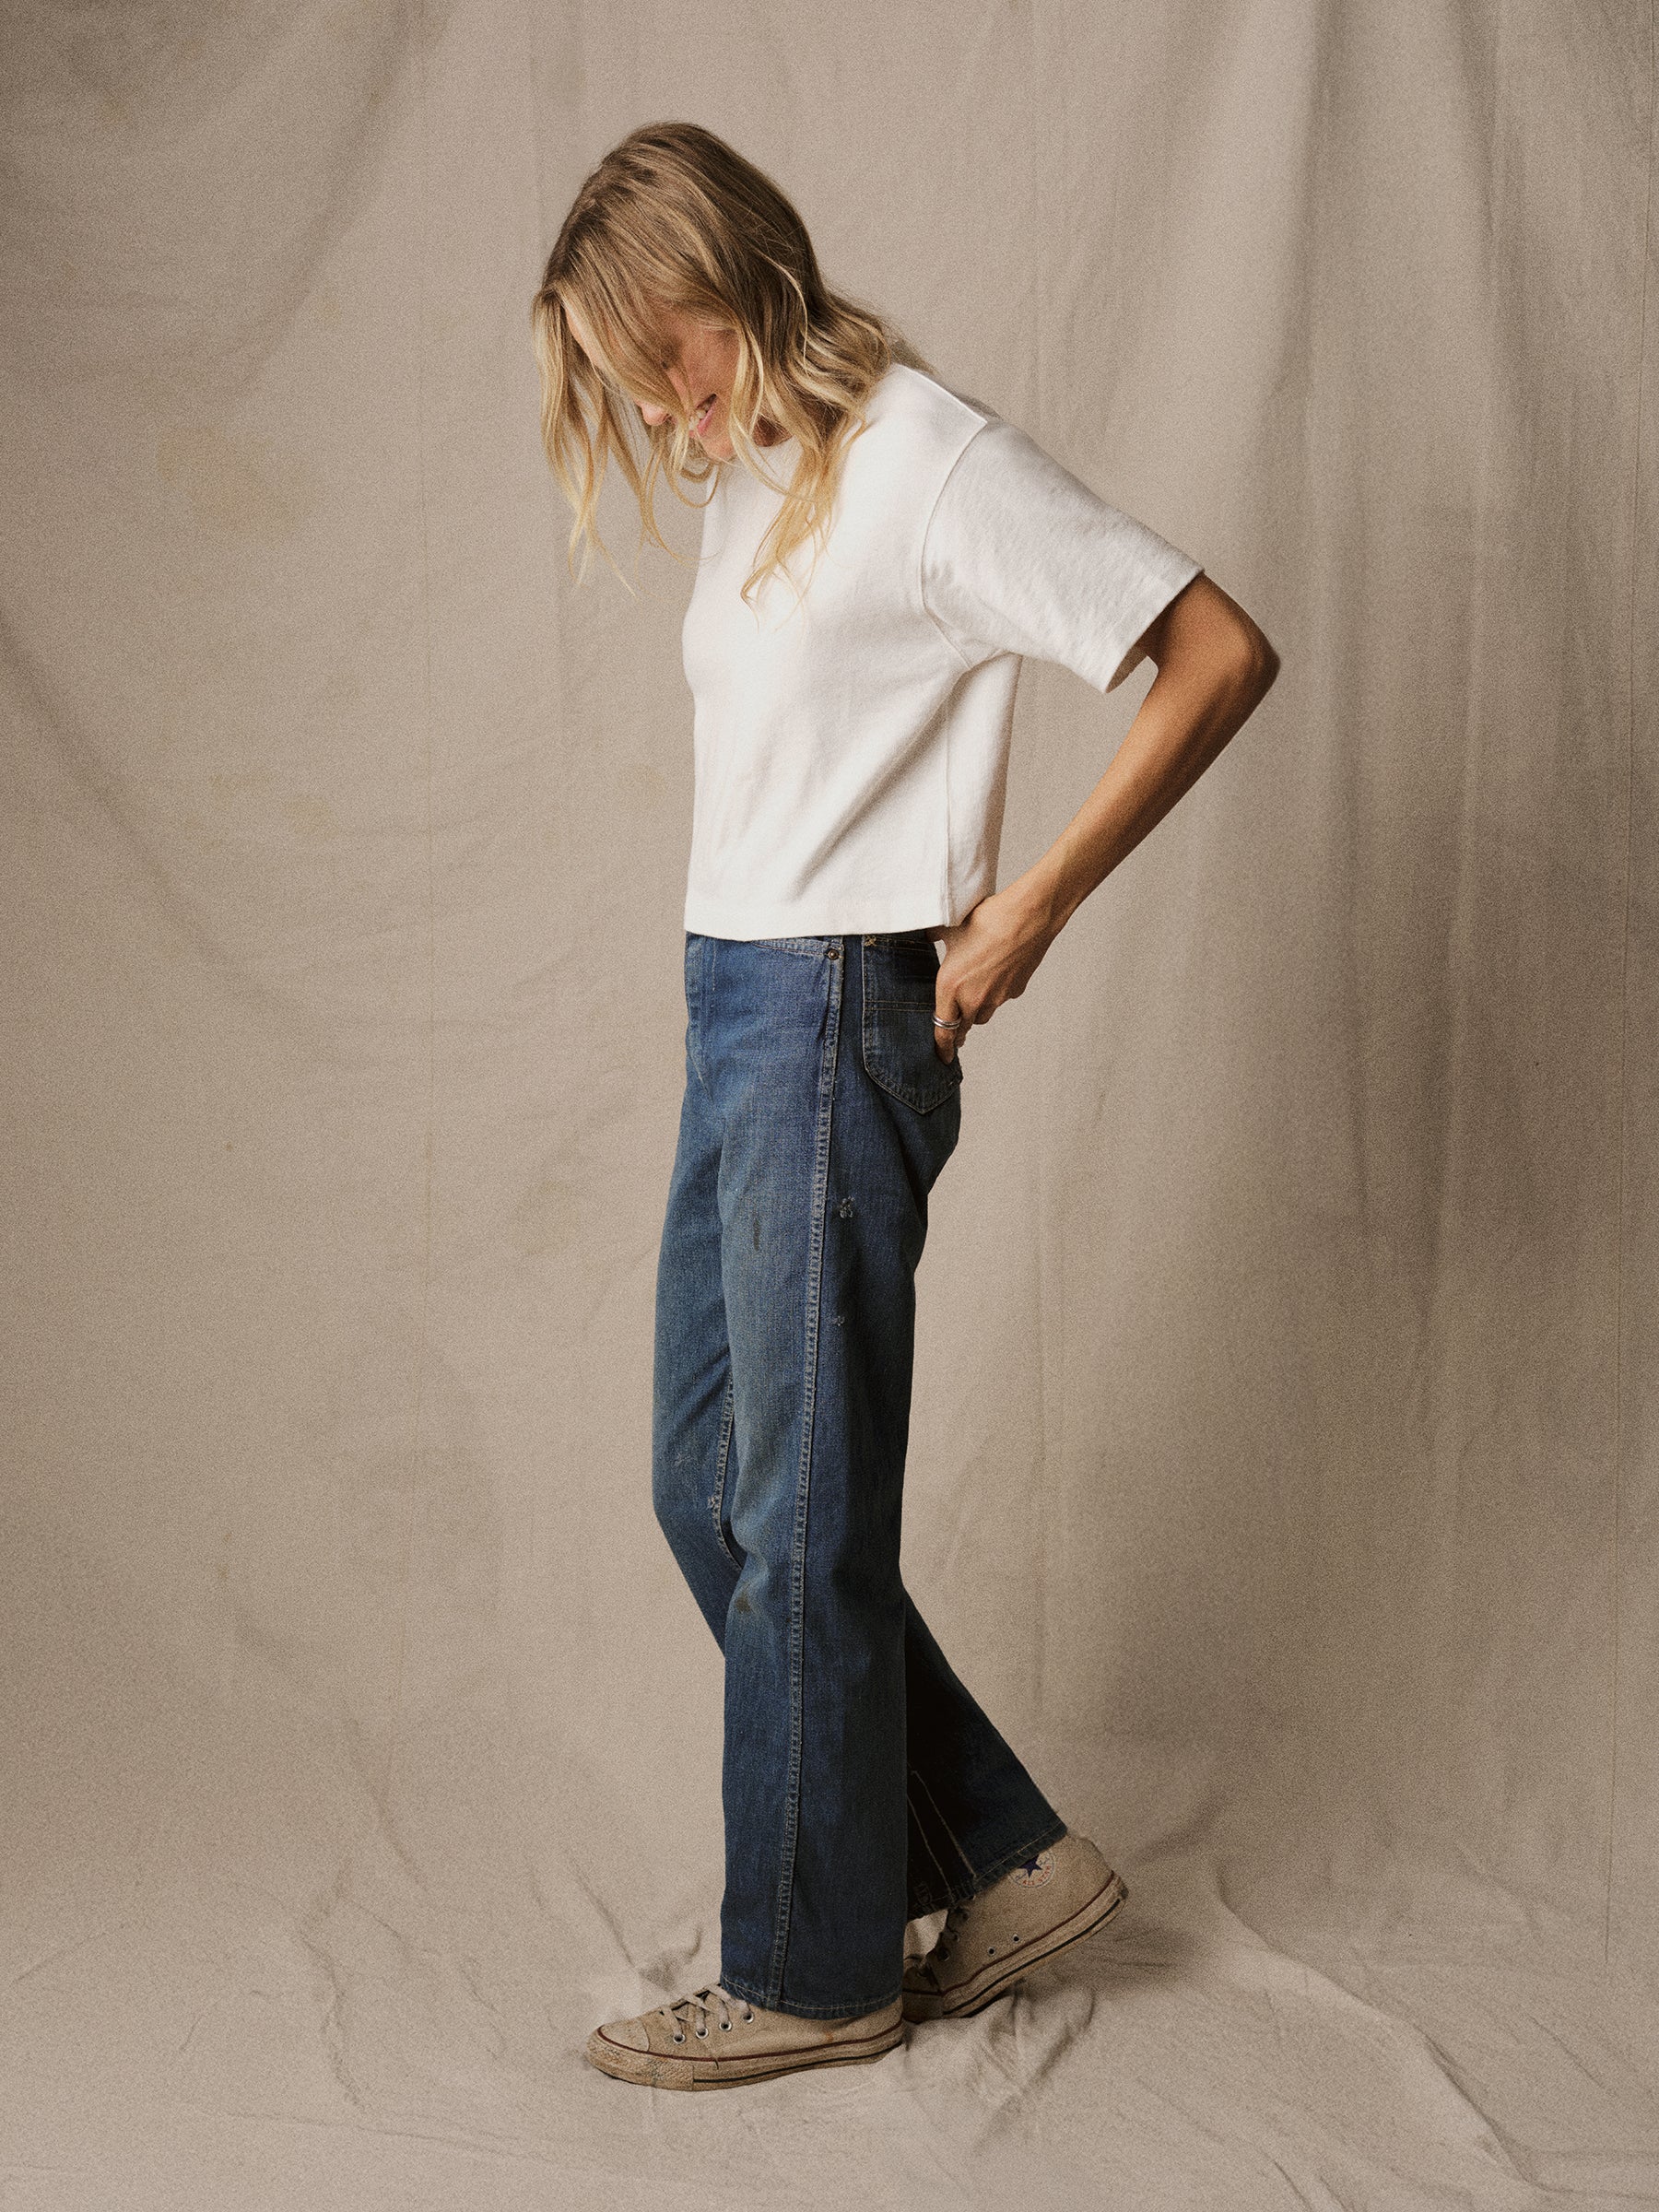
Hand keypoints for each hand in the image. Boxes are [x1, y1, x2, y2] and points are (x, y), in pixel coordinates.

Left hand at [931, 883, 1058, 1062]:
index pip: (943, 1029)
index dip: (942, 1047)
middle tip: (955, 1032)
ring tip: (974, 994)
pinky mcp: (1015, 990)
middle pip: (964, 1026)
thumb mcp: (950, 928)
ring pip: (983, 1015)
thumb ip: (934, 937)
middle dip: (959, 1029)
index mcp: (950, 987)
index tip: (942, 1058)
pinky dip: (996, 992)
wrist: (1028, 917)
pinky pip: (1001, 998)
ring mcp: (997, 997)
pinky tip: (997, 972)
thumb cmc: (987, 920)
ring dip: (976, 1011)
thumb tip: (927, 933)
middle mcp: (973, 999)